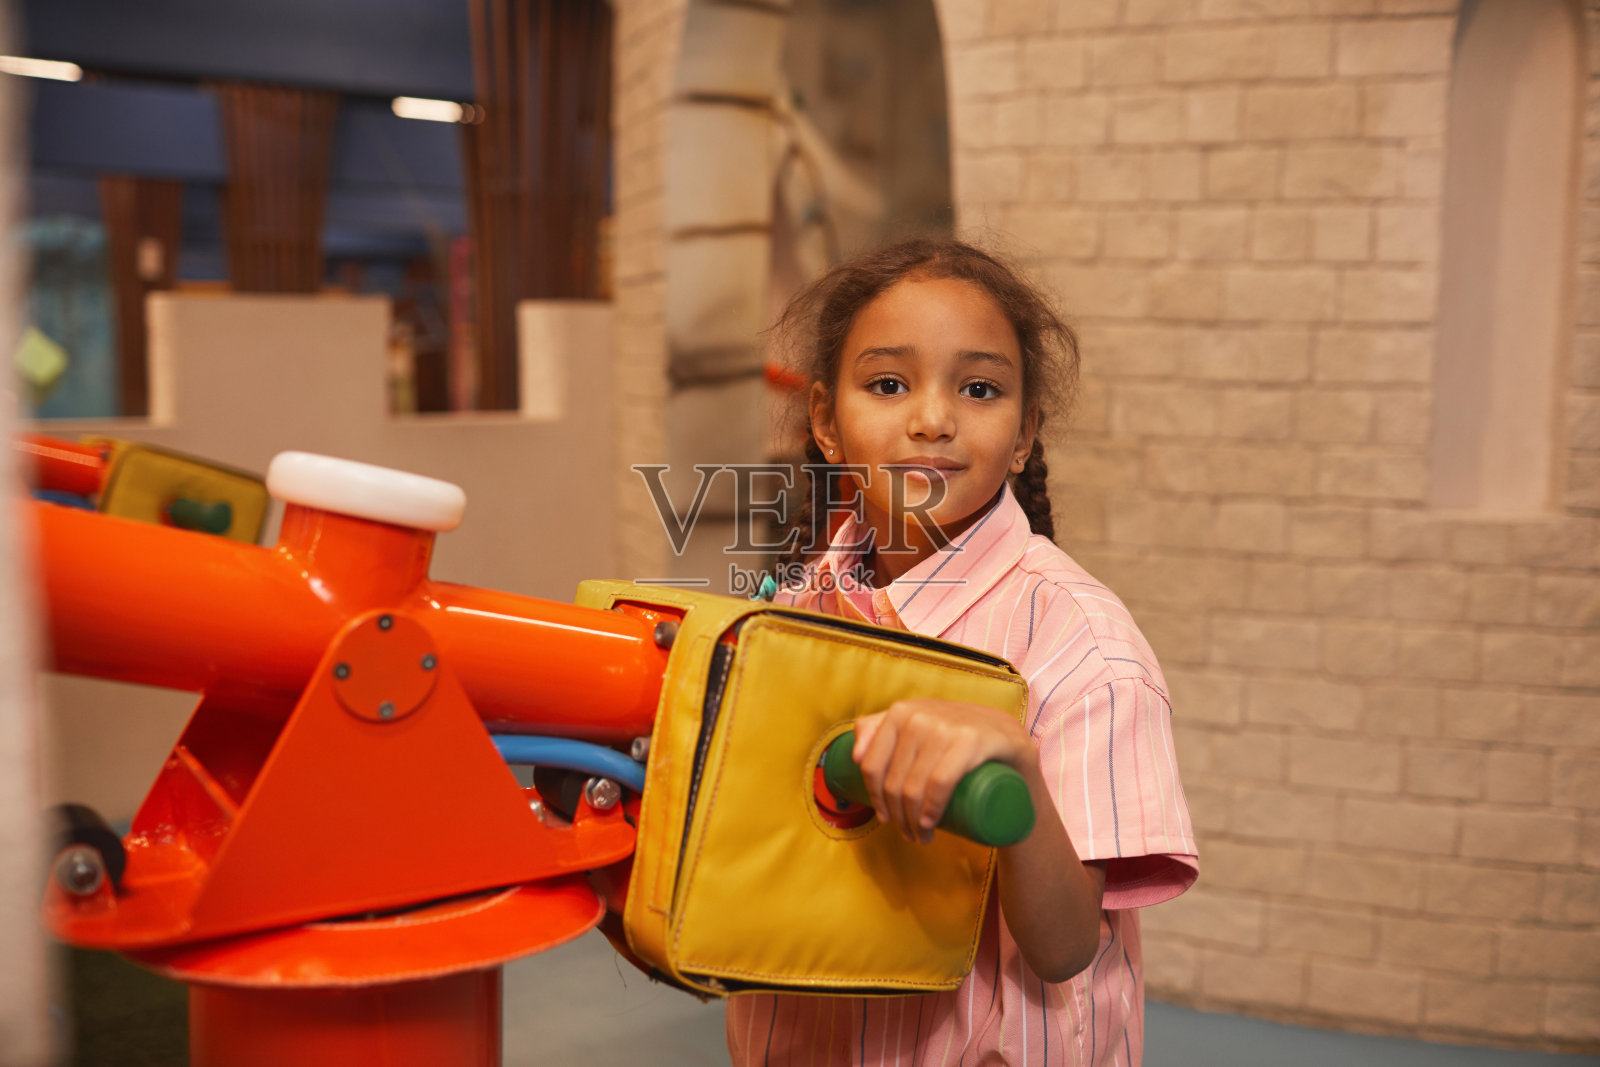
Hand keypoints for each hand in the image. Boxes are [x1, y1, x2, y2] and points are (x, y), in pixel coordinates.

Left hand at [852, 699, 1035, 844]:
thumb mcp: (917, 723)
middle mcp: (917, 714)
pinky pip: (940, 782)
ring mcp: (944, 726)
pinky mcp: (971, 740)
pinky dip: (931, 808)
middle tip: (910, 835)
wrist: (1008, 737)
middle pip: (894, 781)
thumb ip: (879, 727)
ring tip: (922, 838)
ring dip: (914, 823)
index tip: (885, 819)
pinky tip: (929, 823)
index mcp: (899, 712)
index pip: (871, 765)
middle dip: (898, 818)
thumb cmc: (955, 738)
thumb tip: (854, 755)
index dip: (874, 799)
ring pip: (914, 786)